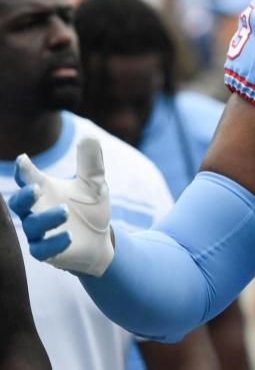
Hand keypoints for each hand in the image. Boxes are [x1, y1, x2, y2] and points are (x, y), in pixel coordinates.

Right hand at [8, 137, 114, 276]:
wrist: (101, 240)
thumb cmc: (91, 208)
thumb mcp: (95, 184)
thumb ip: (91, 162)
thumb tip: (90, 136)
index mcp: (45, 190)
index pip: (28, 178)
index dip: (24, 169)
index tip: (23, 160)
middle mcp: (37, 211)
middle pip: (18, 203)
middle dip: (24, 195)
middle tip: (36, 188)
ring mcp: (39, 232)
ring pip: (32, 226)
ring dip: (47, 218)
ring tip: (65, 211)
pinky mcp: (47, 252)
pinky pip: (42, 249)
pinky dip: (54, 242)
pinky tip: (69, 235)